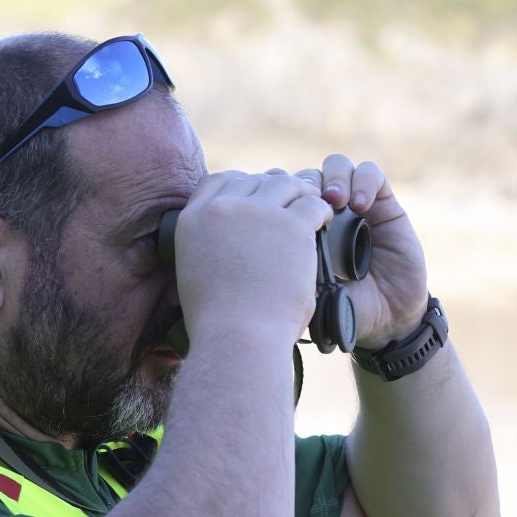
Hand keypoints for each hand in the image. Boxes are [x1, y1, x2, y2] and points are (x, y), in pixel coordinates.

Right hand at [172, 170, 335, 347]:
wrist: (237, 337)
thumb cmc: (217, 321)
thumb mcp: (192, 273)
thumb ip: (206, 248)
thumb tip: (223, 244)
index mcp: (193, 218)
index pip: (219, 181)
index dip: (241, 184)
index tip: (255, 198)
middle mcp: (223, 208)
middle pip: (254, 179)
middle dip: (274, 188)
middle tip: (290, 203)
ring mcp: (258, 213)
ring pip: (285, 184)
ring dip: (300, 193)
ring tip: (311, 208)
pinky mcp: (291, 225)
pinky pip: (312, 203)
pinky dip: (320, 210)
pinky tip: (324, 221)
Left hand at [285, 154, 429, 347]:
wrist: (384, 319)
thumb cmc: (342, 306)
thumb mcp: (308, 291)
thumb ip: (290, 269)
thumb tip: (269, 253)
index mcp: (297, 227)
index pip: (280, 191)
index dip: (277, 192)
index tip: (279, 212)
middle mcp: (323, 210)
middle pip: (305, 174)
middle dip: (303, 184)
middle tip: (306, 205)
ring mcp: (354, 204)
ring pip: (335, 165)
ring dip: (333, 178)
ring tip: (335, 201)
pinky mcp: (384, 203)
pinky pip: (371, 173)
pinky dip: (363, 182)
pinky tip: (360, 205)